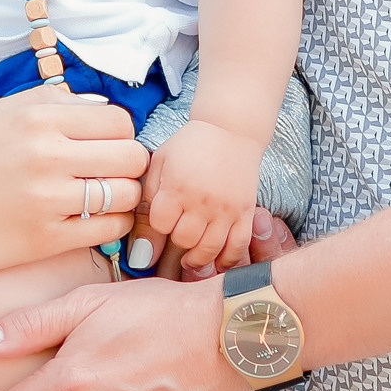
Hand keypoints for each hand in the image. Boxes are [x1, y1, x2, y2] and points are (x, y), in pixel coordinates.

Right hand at [0, 88, 147, 276]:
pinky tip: (90, 223)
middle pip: (132, 155)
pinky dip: (109, 226)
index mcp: (37, 116)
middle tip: (109, 175)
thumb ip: (46, 102)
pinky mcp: (44, 240)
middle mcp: (48, 154)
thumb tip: (94, 103)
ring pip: (126, 193)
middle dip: (127, 165)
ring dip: (122, 197)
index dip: (118, 134)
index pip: (118, 119)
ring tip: (102, 200)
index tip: (104, 146)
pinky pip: (107, 229)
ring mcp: (48, 199)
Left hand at [129, 120, 261, 275]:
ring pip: (209, 249)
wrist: (230, 129)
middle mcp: (201, 200)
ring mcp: (226, 208)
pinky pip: (238, 246)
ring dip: (198, 258)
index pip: (160, 225)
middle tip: (180, 232)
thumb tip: (144, 227)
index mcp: (177, 187)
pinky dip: (228, 260)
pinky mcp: (245, 212)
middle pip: (184, 240)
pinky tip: (217, 260)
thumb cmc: (190, 145)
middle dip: (178, 240)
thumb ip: (150, 193)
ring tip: (191, 258)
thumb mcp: (161, 160)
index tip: (164, 218)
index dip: (160, 225)